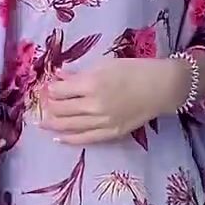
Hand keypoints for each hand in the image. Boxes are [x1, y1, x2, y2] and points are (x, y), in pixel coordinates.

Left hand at [38, 58, 190, 145]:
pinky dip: (69, 139)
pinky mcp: (111, 133)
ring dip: (53, 124)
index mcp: (91, 84)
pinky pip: (85, 139)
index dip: (51, 89)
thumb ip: (80, 73)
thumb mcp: (105, 65)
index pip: (60, 90)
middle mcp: (93, 105)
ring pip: (69, 126)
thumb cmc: (134, 70)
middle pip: (61, 109)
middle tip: (45, 104)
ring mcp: (102, 122)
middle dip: (49, 106)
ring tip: (43, 122)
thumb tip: (60, 77)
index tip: (48, 87)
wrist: (161, 88)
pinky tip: (58, 138)